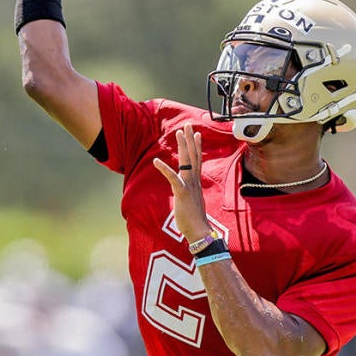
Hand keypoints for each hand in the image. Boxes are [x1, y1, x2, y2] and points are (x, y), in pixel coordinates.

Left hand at [153, 124, 213, 243]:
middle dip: (190, 139)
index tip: (196, 134)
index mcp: (196, 182)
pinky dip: (164, 168)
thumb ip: (189, 193)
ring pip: (187, 161)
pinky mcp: (182, 192)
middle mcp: (195, 181)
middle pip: (193, 155)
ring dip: (183, 146)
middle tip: (187, 125)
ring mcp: (189, 185)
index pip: (197, 160)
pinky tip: (156, 161)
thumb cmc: (194, 219)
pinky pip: (173, 177)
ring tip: (179, 132)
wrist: (199, 231)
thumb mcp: (191, 202)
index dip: (196, 146)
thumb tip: (187, 192)